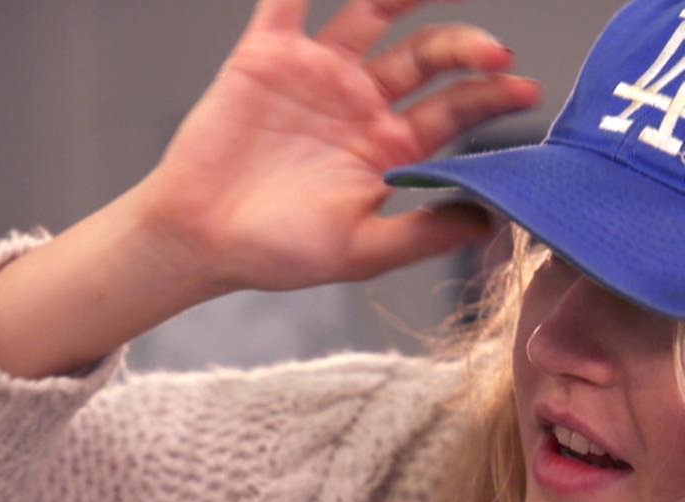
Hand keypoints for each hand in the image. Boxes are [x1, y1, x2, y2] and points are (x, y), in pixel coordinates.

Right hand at [140, 0, 542, 291]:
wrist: (202, 239)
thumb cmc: (278, 251)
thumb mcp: (360, 250)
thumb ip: (422, 234)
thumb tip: (488, 223)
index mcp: (385, 150)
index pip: (450, 110)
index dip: (489, 97)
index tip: (524, 88)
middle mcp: (359, 106)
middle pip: (426, 56)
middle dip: (463, 47)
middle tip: (494, 50)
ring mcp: (316, 75)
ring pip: (371, 11)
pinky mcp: (268, 55)